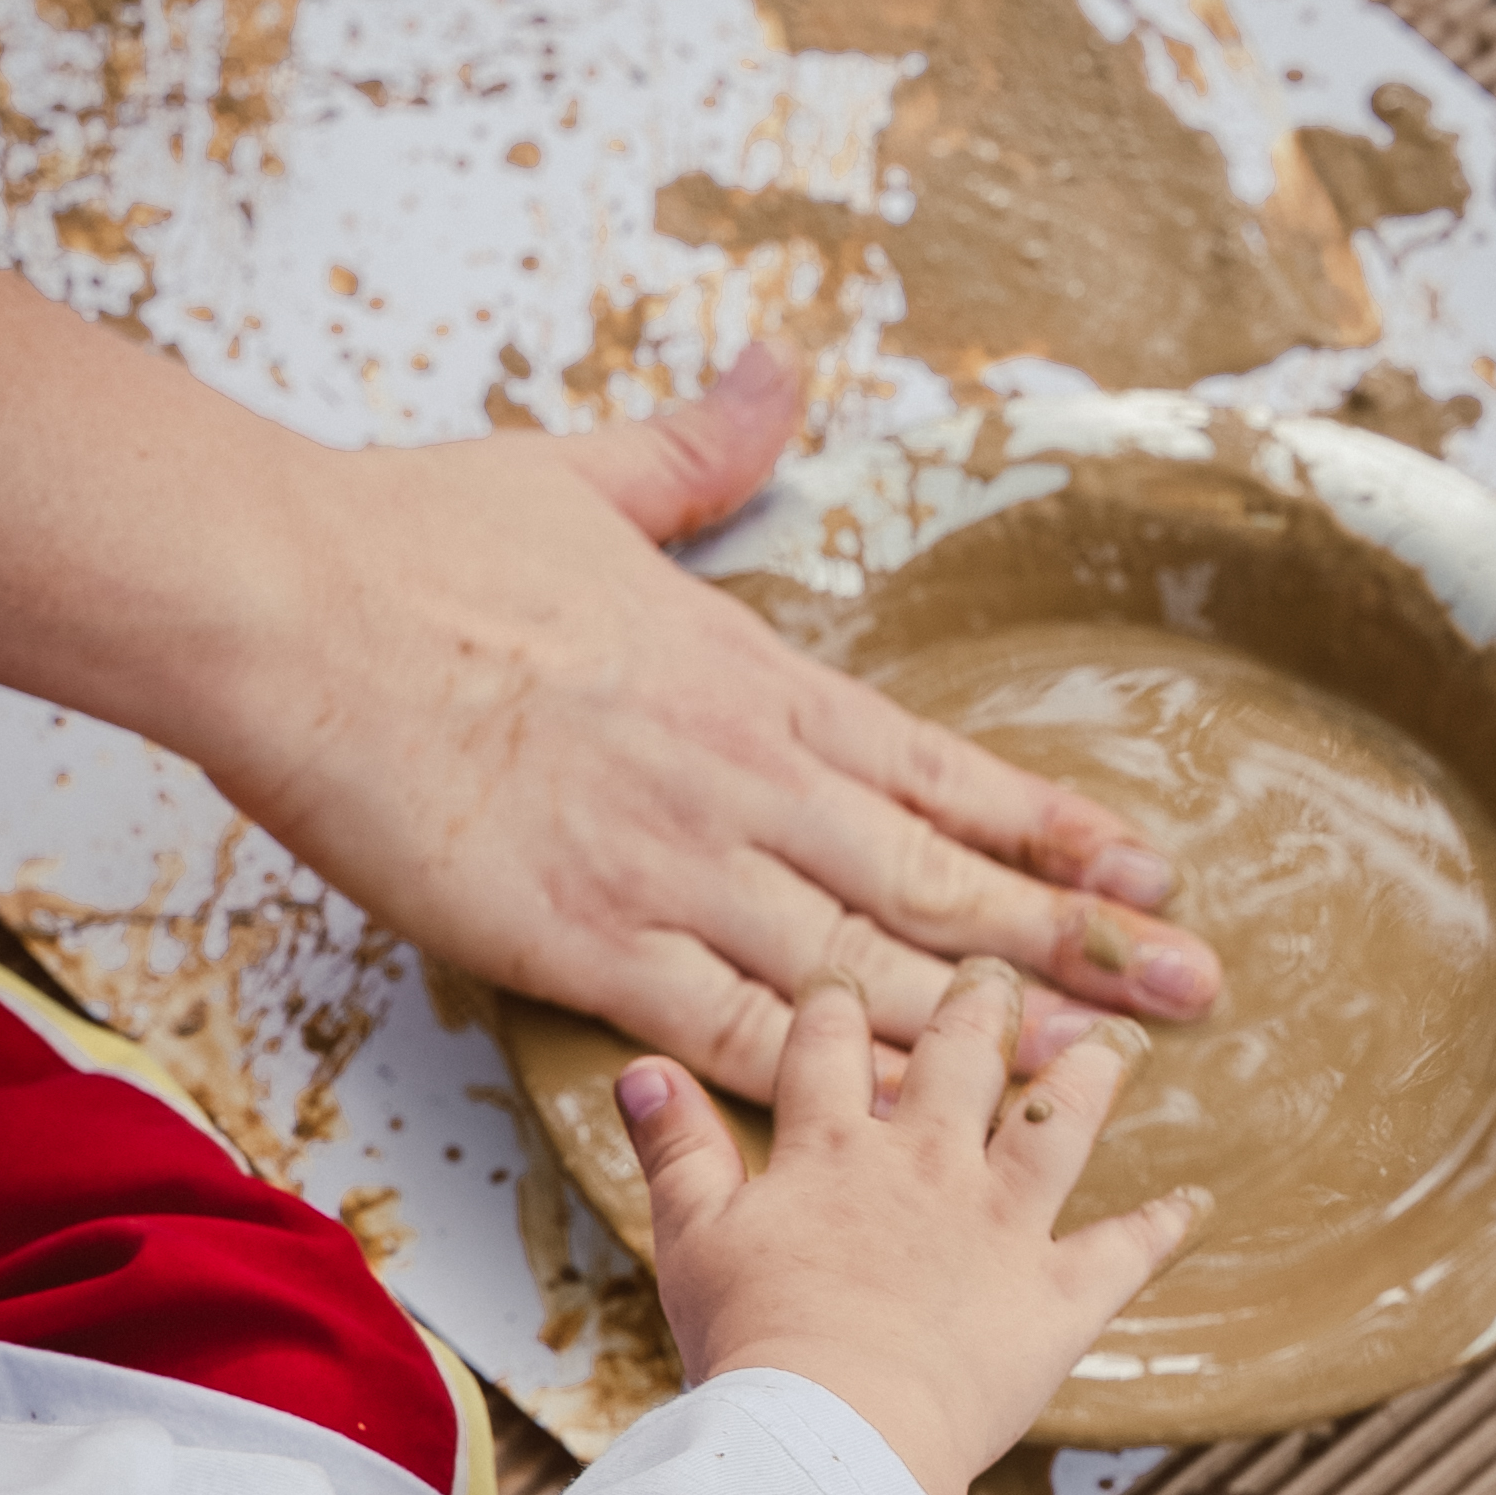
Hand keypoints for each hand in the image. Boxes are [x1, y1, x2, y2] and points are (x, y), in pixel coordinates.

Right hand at [214, 347, 1221, 1100]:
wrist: (295, 609)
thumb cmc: (421, 543)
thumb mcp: (585, 477)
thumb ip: (699, 452)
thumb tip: (775, 373)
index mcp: (754, 681)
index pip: (942, 774)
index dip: (1054, 831)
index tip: (1149, 870)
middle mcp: (747, 784)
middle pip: (946, 886)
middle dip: (1084, 943)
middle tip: (1200, 991)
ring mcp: (679, 871)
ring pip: (873, 970)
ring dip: (998, 1026)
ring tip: (1107, 1068)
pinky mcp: (591, 947)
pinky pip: (739, 1035)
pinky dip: (833, 1079)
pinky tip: (912, 1121)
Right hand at [612, 959, 1210, 1494]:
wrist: (833, 1429)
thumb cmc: (752, 1343)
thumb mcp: (689, 1236)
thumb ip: (675, 1148)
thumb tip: (641, 1067)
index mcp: (831, 1151)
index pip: (830, 1046)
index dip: (835, 1005)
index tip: (842, 975)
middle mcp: (926, 1166)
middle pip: (959, 1059)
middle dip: (979, 1006)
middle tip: (997, 971)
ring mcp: (1000, 1225)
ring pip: (1057, 1125)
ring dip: (1090, 1078)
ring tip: (1115, 1039)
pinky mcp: (1055, 1296)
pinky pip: (1123, 1253)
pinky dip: (1163, 1229)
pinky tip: (1196, 1203)